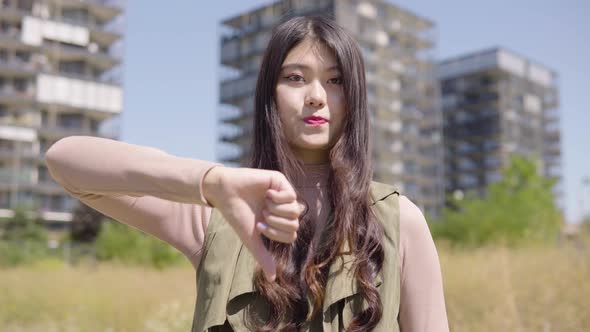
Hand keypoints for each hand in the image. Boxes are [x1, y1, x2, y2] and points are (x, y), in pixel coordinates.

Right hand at [203, 166, 302, 280]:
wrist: (225, 193)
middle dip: (276, 223)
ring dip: (276, 211)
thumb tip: (273, 278)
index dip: (276, 233)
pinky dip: (278, 198)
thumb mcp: (251, 238)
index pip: (291, 234)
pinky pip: (291, 195)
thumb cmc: (236, 215)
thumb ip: (263, 256)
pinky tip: (266, 194)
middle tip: (262, 215)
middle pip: (295, 223)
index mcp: (278, 221)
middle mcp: (282, 208)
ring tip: (263, 205)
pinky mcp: (280, 180)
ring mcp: (282, 194)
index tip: (259, 226)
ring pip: (295, 210)